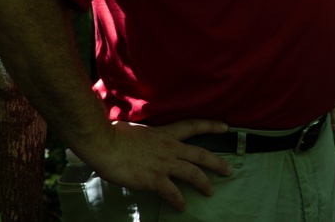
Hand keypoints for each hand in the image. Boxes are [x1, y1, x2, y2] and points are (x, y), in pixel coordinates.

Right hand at [79, 118, 232, 211]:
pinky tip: (182, 208)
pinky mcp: (154, 179)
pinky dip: (179, 201)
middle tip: (229, 170)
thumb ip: (147, 136)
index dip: (210, 126)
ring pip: (193, 173)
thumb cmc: (115, 134)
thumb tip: (143, 139)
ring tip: (210, 191)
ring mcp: (164, 164)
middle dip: (217, 163)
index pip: (193, 126)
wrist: (105, 144)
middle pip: (200, 154)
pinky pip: (172, 192)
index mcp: (166, 134)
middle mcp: (170, 148)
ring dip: (204, 183)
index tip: (225, 127)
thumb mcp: (138, 129)